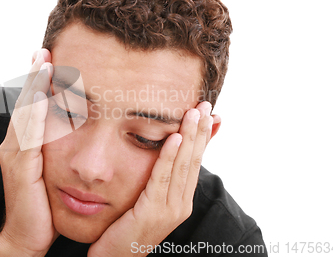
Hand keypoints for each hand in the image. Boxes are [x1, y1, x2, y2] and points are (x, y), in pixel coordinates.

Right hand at [0, 49, 57, 256]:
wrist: (27, 236)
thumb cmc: (42, 203)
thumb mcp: (51, 168)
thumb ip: (56, 147)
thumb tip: (75, 126)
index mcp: (24, 143)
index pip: (31, 105)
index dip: (38, 80)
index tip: (47, 56)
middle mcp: (16, 144)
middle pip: (25, 102)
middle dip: (34, 75)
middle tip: (43, 50)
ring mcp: (16, 155)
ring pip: (25, 114)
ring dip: (33, 87)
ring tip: (43, 63)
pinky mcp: (21, 169)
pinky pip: (28, 138)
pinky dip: (34, 116)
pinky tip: (41, 98)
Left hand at [88, 101, 217, 256]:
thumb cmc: (125, 227)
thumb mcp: (144, 199)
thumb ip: (156, 177)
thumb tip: (163, 152)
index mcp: (181, 200)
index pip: (195, 162)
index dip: (203, 137)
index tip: (207, 113)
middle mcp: (180, 204)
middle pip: (194, 160)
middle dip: (200, 131)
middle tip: (204, 104)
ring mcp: (170, 210)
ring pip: (183, 166)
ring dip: (189, 137)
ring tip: (193, 112)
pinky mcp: (153, 213)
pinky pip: (162, 179)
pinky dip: (170, 156)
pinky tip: (174, 137)